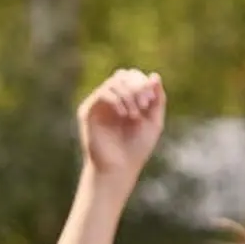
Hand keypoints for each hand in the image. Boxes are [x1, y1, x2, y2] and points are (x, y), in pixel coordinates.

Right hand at [77, 69, 165, 184]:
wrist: (120, 168)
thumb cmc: (137, 148)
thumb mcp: (154, 122)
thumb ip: (157, 99)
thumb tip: (155, 76)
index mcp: (127, 100)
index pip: (133, 76)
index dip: (143, 83)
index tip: (150, 102)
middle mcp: (112, 99)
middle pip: (122, 75)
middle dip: (137, 87)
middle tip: (144, 105)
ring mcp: (99, 104)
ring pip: (113, 82)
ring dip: (129, 95)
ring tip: (134, 115)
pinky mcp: (88, 111)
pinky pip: (102, 93)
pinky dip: (117, 100)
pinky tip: (124, 115)